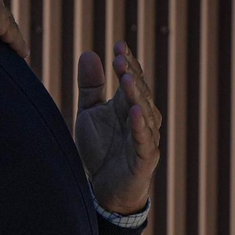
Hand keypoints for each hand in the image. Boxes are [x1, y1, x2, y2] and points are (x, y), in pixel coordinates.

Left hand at [75, 41, 162, 215]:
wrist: (103, 189)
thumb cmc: (101, 149)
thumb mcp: (89, 113)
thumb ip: (90, 86)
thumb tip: (89, 53)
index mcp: (129, 106)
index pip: (132, 80)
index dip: (128, 63)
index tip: (118, 45)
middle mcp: (141, 119)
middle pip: (140, 93)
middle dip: (130, 75)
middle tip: (119, 59)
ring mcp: (145, 138)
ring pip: (145, 113)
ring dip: (136, 96)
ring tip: (126, 80)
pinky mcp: (144, 159)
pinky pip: (144, 140)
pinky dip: (140, 126)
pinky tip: (135, 111)